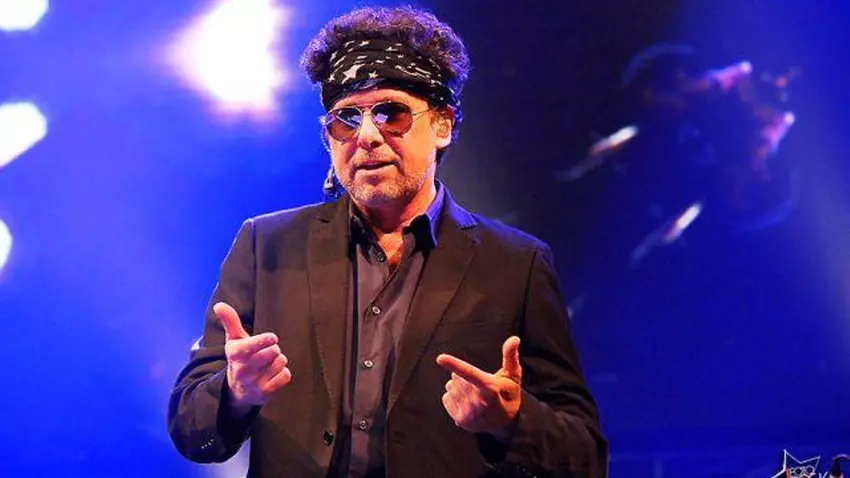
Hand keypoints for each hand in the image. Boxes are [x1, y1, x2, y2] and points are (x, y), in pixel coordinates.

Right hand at [215, 302, 291, 416]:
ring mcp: (254, 383)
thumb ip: (230, 321)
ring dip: (278, 361)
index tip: (272, 338)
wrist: (237, 390)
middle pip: (272, 353)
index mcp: (235, 354)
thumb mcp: (233, 340)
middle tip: (266, 353)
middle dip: (274, 349)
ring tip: (268, 364)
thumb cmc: (239, 358)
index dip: (265, 340)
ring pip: (280, 363)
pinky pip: (285, 376)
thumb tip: (219, 305)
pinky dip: (283, 374)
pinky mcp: (265, 393)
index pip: (251, 346)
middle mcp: (242, 370)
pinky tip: (272, 375)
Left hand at [436, 336, 521, 439]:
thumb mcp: (513, 376)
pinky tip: (467, 403)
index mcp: (491, 389)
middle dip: (464, 376)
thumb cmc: (508, 394)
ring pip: (450, 386)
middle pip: (457, 377)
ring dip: (458, 386)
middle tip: (479, 385)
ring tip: (474, 394)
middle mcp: (478, 402)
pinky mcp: (460, 420)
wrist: (505, 423)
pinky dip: (453, 397)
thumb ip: (511, 356)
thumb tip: (514, 338)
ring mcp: (469, 413)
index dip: (455, 365)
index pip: (471, 373)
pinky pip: (446, 398)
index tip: (440, 358)